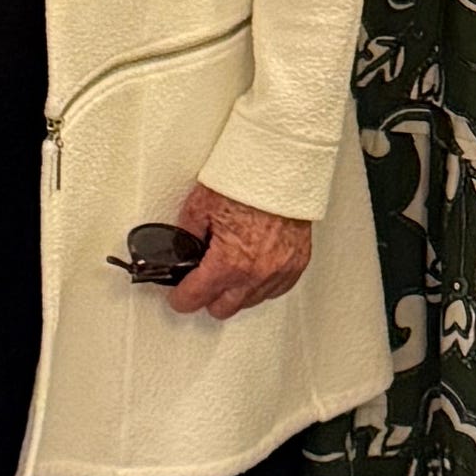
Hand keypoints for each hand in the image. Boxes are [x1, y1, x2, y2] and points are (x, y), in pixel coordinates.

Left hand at [161, 184, 313, 319]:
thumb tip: (178, 252)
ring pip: (249, 302)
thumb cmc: (246, 181)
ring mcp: (279, 272)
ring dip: (236, 291)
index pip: (195, 298)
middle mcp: (256, 273)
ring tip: (231, 268)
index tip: (179, 295)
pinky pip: (274, 290)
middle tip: (203, 280)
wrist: (282, 166)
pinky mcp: (297, 264)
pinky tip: (253, 269)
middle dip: (208, 296)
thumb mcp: (200, 205)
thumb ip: (185, 236)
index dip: (181, 297)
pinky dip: (261, 284)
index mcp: (228, 262)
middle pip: (222, 309)